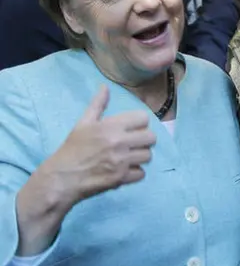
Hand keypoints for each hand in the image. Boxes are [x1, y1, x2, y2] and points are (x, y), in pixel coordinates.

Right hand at [38, 85, 155, 207]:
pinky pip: (142, 173)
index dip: (140, 123)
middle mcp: (119, 142)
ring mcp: (122, 161)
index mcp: (111, 126)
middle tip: (133, 143)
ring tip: (128, 157)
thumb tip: (105, 87)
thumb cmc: (73, 148)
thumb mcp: (83, 123)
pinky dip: (135, 173)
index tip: (132, 128)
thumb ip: (97, 104)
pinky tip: (124, 170)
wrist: (61, 178)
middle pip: (151, 137)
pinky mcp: (121, 178)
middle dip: (144, 140)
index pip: (144, 118)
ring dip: (140, 157)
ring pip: (148, 155)